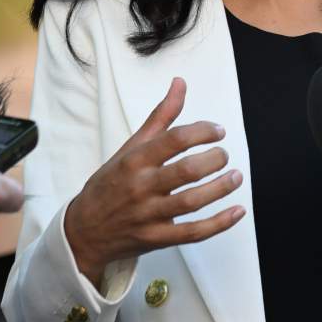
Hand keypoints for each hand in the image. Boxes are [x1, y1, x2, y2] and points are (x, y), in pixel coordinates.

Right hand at [64, 77, 244, 287]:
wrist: (84, 230)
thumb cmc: (110, 183)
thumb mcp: (130, 147)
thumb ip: (160, 117)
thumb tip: (180, 83)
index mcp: (135, 160)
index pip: (174, 140)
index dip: (202, 132)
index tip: (218, 131)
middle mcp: (142, 187)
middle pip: (186, 171)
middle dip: (214, 160)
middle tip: (224, 154)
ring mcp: (149, 215)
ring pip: (192, 202)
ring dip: (220, 188)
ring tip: (236, 176)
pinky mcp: (157, 239)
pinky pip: (193, 233)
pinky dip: (219, 223)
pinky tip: (237, 210)